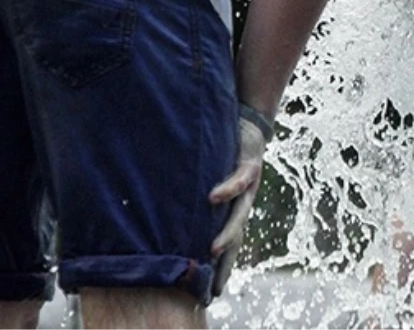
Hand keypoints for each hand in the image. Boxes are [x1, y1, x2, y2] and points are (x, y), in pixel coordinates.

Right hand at [209, 117, 267, 294]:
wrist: (248, 120)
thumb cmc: (222, 150)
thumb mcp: (207, 178)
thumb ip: (193, 198)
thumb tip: (163, 214)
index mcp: (233, 207)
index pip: (228, 242)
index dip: (220, 267)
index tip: (210, 293)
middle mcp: (243, 200)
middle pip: (236, 237)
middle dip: (225, 263)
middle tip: (213, 286)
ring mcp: (249, 184)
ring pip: (239, 213)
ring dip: (227, 232)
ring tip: (214, 249)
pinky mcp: (250, 164)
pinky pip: (239, 179)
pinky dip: (227, 188)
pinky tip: (213, 198)